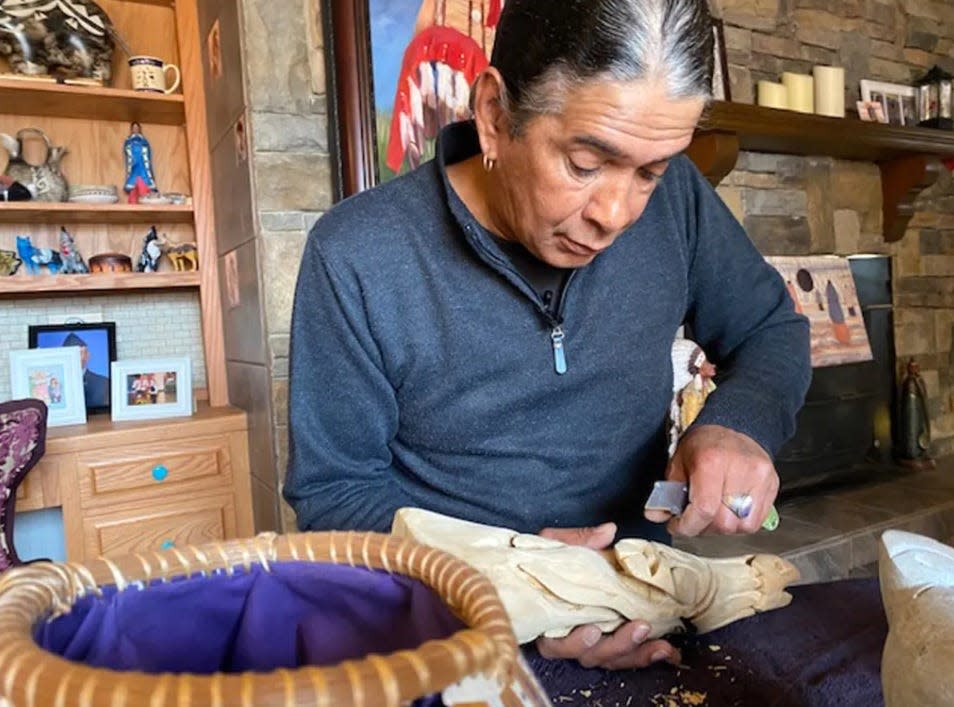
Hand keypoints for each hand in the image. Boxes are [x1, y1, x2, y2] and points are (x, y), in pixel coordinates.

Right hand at [533, 524, 679, 669]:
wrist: (549, 571)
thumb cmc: (548, 562)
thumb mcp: (556, 546)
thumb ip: (578, 541)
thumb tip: (608, 532)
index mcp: (550, 620)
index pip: (555, 644)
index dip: (574, 642)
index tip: (593, 631)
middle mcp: (569, 638)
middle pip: (590, 655)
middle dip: (617, 645)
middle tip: (640, 628)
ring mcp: (593, 643)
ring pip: (612, 658)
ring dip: (638, 653)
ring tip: (662, 645)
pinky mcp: (612, 641)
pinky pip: (627, 655)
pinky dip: (647, 654)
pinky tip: (667, 650)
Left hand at [646, 424, 777, 536]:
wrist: (732, 426)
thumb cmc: (704, 444)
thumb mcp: (677, 463)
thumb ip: (667, 493)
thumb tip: (655, 515)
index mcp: (712, 461)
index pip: (704, 509)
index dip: (687, 525)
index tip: (676, 526)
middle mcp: (740, 469)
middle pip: (723, 522)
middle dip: (703, 527)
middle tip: (693, 518)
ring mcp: (760, 477)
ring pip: (742, 526)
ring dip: (723, 527)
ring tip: (712, 513)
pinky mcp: (772, 484)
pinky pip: (756, 521)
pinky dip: (740, 523)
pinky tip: (729, 511)